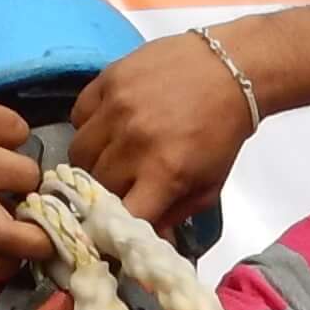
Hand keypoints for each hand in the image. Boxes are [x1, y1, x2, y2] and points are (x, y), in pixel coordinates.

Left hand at [0, 50, 53, 278]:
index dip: (11, 263)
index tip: (21, 250)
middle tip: (44, 219)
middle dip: (40, 236)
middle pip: (12, 237)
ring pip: (28, 176)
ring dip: (25, 168)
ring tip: (7, 158)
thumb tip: (6, 240)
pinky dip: (12, 129)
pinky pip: (20, 132)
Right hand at [67, 33, 258, 234]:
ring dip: (91, 162)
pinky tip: (109, 125)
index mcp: (164, 172)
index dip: (113, 228)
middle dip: (106, 193)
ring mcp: (117, 108)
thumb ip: (174, 216)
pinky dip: (88, 125)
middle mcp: (134, 142)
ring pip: (78, 153)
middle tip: (120, 186)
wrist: (231, 68)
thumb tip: (145, 240)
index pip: (119, 217)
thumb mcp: (208, 185)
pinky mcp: (108, 80)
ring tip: (111, 155)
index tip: (113, 228)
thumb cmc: (222, 131)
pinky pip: (78, 116)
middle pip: (95, 187)